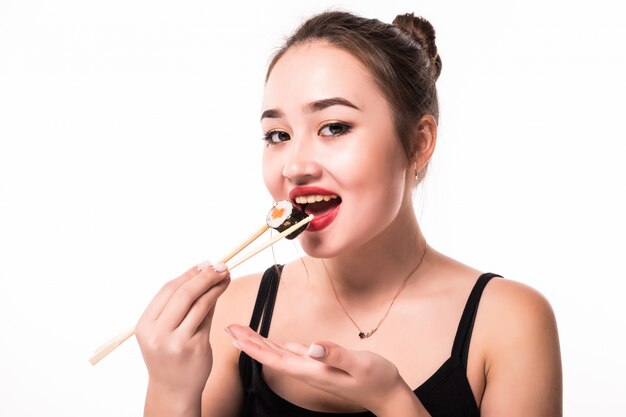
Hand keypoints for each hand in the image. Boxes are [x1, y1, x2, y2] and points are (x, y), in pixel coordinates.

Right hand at [136, 263, 230, 399]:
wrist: (173, 390)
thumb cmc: (169, 355)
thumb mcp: (164, 330)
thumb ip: (180, 304)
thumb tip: (203, 272)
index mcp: (145, 325)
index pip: (168, 290)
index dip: (188, 274)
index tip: (204, 264)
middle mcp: (159, 333)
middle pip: (184, 294)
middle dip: (204, 276)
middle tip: (220, 265)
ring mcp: (177, 342)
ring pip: (199, 304)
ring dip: (215, 286)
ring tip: (226, 275)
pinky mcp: (196, 348)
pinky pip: (208, 318)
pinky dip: (216, 301)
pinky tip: (221, 292)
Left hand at [226, 324, 419, 414]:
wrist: (387, 395)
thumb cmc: (376, 380)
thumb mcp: (360, 365)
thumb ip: (336, 355)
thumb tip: (312, 346)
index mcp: (312, 370)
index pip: (275, 358)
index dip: (253, 347)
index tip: (234, 336)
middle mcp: (308, 370)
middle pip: (271, 355)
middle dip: (249, 342)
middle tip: (229, 327)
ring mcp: (313, 368)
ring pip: (279, 353)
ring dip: (259, 343)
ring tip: (242, 332)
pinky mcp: (320, 364)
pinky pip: (293, 353)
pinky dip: (278, 344)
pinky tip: (272, 342)